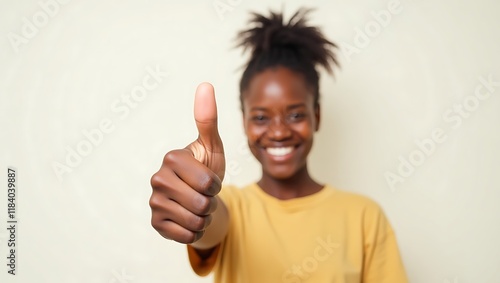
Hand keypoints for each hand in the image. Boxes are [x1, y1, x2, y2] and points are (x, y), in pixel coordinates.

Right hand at [150, 82, 224, 243]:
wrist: (199, 196)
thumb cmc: (207, 167)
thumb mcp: (213, 146)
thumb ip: (208, 118)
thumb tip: (205, 84)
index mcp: (171, 158)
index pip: (208, 183)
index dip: (216, 185)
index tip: (208, 178)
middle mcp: (157, 179)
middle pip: (201, 204)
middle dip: (210, 202)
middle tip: (203, 194)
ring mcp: (154, 202)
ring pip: (195, 221)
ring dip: (204, 217)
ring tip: (197, 205)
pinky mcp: (155, 224)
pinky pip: (186, 235)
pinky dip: (195, 231)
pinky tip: (188, 219)